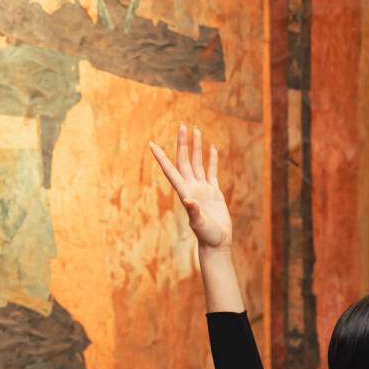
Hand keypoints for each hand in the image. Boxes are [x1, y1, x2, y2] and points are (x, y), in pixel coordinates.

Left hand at [148, 123, 231, 248]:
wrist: (217, 243)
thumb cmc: (207, 236)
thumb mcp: (199, 224)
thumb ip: (194, 212)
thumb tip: (188, 200)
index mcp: (186, 192)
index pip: (171, 170)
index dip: (161, 157)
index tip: (152, 144)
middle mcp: (192, 188)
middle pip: (185, 160)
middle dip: (183, 143)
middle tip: (182, 125)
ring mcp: (203, 189)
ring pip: (198, 162)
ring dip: (196, 147)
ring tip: (196, 130)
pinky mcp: (214, 193)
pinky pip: (212, 172)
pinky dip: (212, 160)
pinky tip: (212, 148)